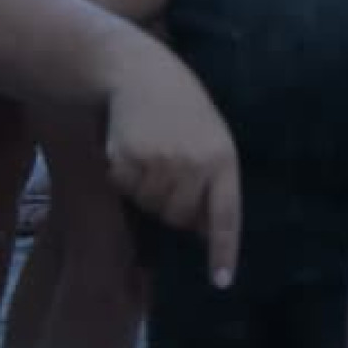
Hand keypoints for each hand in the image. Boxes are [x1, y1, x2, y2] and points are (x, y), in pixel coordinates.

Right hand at [101, 39, 241, 289]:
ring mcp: (161, 162)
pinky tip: (127, 144)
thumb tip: (203, 230)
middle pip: (178, 217)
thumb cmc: (177, 99)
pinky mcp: (129, 158)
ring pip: (149, 204)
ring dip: (144, 187)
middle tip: (165, 166)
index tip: (220, 282)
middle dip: (170, 203)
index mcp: (223, 156)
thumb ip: (213, 176)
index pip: (226, 215)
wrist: (134, 65)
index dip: (223, 251)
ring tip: (147, 148)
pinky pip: (125, 188)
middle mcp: (194, 164)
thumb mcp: (209, 131)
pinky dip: (122, 174)